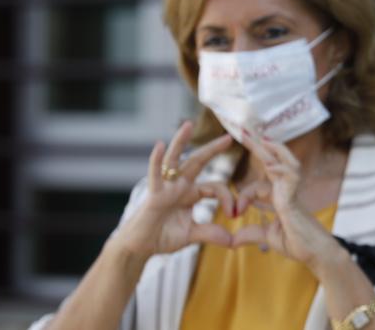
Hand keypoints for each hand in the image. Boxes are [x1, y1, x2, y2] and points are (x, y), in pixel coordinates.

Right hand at [113, 121, 234, 257]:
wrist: (139, 248)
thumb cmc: (163, 237)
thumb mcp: (192, 235)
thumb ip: (211, 233)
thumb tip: (232, 241)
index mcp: (191, 194)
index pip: (216, 187)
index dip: (228, 198)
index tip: (234, 214)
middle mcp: (179, 186)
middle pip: (198, 162)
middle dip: (213, 149)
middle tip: (229, 136)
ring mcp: (166, 188)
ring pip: (175, 161)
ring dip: (181, 142)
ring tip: (187, 125)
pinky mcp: (154, 194)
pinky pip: (155, 175)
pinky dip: (155, 160)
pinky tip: (159, 145)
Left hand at [230, 131, 340, 269]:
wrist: (317, 255)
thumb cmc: (299, 244)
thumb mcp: (268, 237)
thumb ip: (251, 234)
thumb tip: (232, 240)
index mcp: (281, 198)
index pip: (259, 186)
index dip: (244, 196)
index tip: (234, 212)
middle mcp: (288, 191)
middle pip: (274, 163)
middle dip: (259, 148)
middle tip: (245, 131)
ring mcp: (294, 194)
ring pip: (287, 164)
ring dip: (275, 150)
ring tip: (261, 137)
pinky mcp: (295, 201)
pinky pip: (291, 180)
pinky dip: (282, 171)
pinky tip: (270, 165)